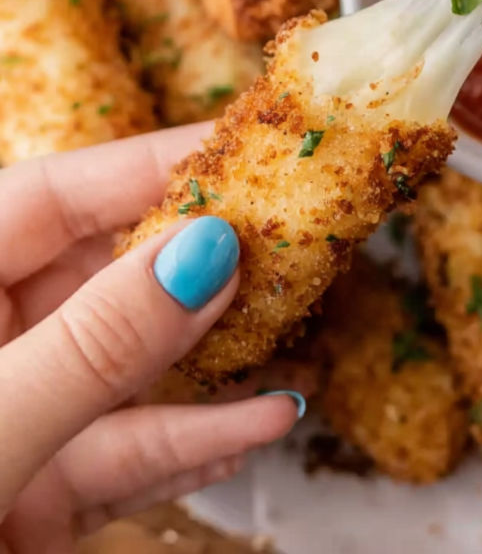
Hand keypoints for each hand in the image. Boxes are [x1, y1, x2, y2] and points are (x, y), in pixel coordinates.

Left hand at [0, 126, 304, 552]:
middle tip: (289, 241)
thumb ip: (92, 347)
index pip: (53, 197)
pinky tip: (259, 422)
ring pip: (127, 370)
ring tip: (295, 329)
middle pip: (103, 276)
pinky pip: (125, 451)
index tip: (243, 147)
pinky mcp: (35, 493)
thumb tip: (203, 252)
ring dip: (213, 360)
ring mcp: (12, 419)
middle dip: (199, 264)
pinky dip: (193, 440)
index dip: (149, 163)